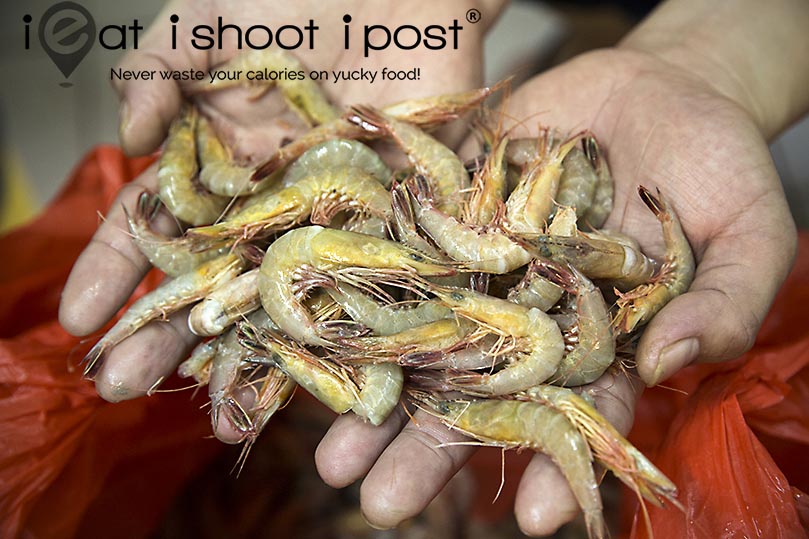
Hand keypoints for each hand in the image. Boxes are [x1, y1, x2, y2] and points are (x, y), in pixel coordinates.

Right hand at [59, 0, 495, 399]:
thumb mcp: (212, 18)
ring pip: (277, 301)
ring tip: (214, 414)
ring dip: (244, 357)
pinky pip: (357, 290)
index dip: (112, 270)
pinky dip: (339, 336)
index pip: (151, 224)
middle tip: (122, 386)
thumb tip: (125, 139)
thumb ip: (159, 68)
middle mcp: (263, 204)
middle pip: (208, 278)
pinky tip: (312, 383)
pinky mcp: (384, 228)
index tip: (79, 320)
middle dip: (164, 332)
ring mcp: (322, 223)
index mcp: (215, 163)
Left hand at [315, 47, 796, 533]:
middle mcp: (527, 320)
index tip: (535, 520)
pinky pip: (401, 253)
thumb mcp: (748, 235)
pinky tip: (317, 333)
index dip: (559, 466)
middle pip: (476, 394)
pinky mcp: (449, 213)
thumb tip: (665, 365)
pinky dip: (361, 290)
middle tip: (385, 504)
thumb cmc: (716, 169)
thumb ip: (720, 305)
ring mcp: (480, 270)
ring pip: (422, 339)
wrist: (658, 89)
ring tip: (333, 456)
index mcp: (598, 345)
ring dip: (379, 391)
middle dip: (430, 451)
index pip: (577, 417)